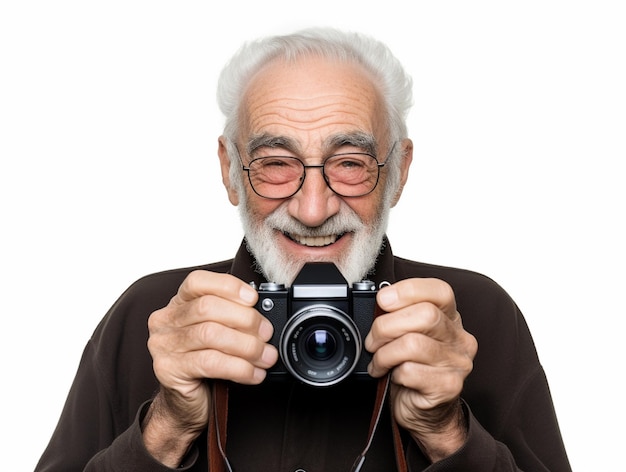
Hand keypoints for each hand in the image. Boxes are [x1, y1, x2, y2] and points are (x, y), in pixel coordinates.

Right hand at [143, 270, 277, 465]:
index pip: (198, 281)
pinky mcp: (168, 369)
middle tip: (267, 334)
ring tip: (265, 356)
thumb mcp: (217, 334)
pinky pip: (210, 363)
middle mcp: (165, 321)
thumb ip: (231, 318)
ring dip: (247, 346)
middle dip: (245, 320)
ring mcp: (164, 345)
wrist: (186, 405)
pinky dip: (239, 367)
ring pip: (210, 334)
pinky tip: (253, 373)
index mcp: (177, 304)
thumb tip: (264, 315)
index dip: (228, 286)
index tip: (253, 298)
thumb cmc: (204, 366)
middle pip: (207, 307)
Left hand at [364, 278, 477, 461]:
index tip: (383, 299)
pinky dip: (392, 372)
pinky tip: (390, 376)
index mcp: (450, 318)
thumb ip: (401, 316)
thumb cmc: (414, 369)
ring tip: (379, 360)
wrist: (426, 412)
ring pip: (413, 343)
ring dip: (385, 352)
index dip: (408, 290)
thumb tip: (379, 302)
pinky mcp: (448, 386)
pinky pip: (411, 371)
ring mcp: (457, 363)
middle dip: (387, 325)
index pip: (439, 291)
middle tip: (373, 340)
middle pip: (425, 315)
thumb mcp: (409, 335)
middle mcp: (459, 338)